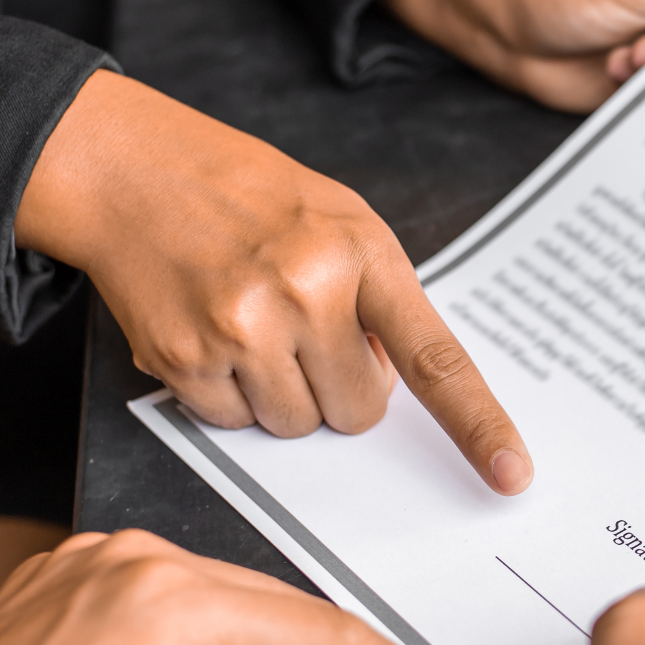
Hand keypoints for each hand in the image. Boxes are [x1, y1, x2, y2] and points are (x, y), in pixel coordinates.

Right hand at [15, 70, 534, 494]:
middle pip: (358, 411)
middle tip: (303, 330)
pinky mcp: (182, 357)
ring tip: (250, 323)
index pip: (435, 357)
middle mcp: (306, 289)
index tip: (512, 473)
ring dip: (280, 393)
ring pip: (296, 424)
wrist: (132, 170)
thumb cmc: (247, 197)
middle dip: (338, 386)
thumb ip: (380, 297)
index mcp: (362, 252)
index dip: (479, 422)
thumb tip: (396, 381)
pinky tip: (209, 332)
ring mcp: (242, 326)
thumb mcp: (340, 219)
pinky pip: (232, 424)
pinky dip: (224, 394)